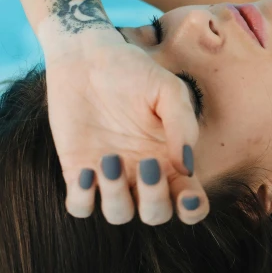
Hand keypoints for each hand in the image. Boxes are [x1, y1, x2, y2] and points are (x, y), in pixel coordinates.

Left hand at [44, 31, 208, 225]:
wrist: (86, 57)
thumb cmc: (133, 71)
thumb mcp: (168, 90)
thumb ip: (183, 124)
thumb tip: (187, 166)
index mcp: (171, 160)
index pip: (190, 202)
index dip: (192, 210)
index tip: (187, 196)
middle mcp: (142, 175)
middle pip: (155, 215)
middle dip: (154, 199)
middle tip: (147, 164)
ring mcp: (110, 176)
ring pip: (119, 214)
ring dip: (116, 196)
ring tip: (110, 158)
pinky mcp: (78, 171)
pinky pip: (80, 206)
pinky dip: (83, 198)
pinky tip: (86, 171)